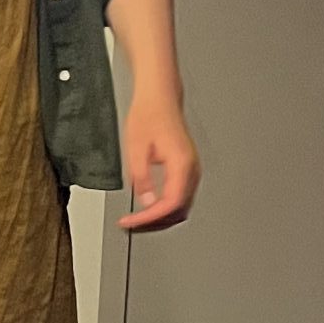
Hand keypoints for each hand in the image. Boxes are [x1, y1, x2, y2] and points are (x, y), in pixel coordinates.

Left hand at [118, 93, 200, 231]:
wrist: (159, 98)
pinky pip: (180, 195)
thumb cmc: (149, 115)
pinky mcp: (187, 168)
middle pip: (179, 210)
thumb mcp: (137, 148)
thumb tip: (146, 203)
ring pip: (181, 205)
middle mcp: (191, 169)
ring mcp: (192, 169)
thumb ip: (142, 179)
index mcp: (182, 164)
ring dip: (160, 216)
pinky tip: (150, 207)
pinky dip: (165, 206)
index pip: (170, 204)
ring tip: (139, 219)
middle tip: (133, 224)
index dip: (150, 218)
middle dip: (155, 222)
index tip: (132, 222)